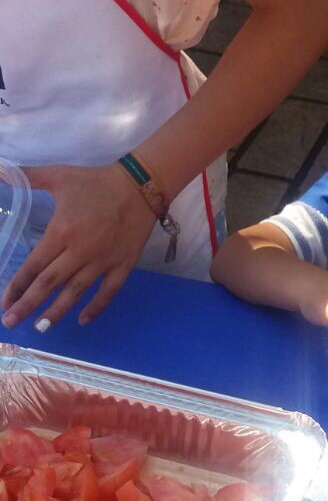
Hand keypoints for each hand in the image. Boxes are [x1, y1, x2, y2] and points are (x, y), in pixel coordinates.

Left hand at [2, 164, 156, 330]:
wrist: (140, 185)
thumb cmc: (96, 182)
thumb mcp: (59, 175)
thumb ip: (28, 177)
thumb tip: (1, 172)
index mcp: (62, 232)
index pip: (34, 266)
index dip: (17, 286)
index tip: (5, 301)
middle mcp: (80, 251)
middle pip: (49, 284)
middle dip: (27, 305)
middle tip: (11, 321)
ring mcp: (102, 261)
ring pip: (75, 292)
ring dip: (56, 312)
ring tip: (40, 328)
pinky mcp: (123, 265)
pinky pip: (108, 292)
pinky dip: (96, 308)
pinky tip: (82, 320)